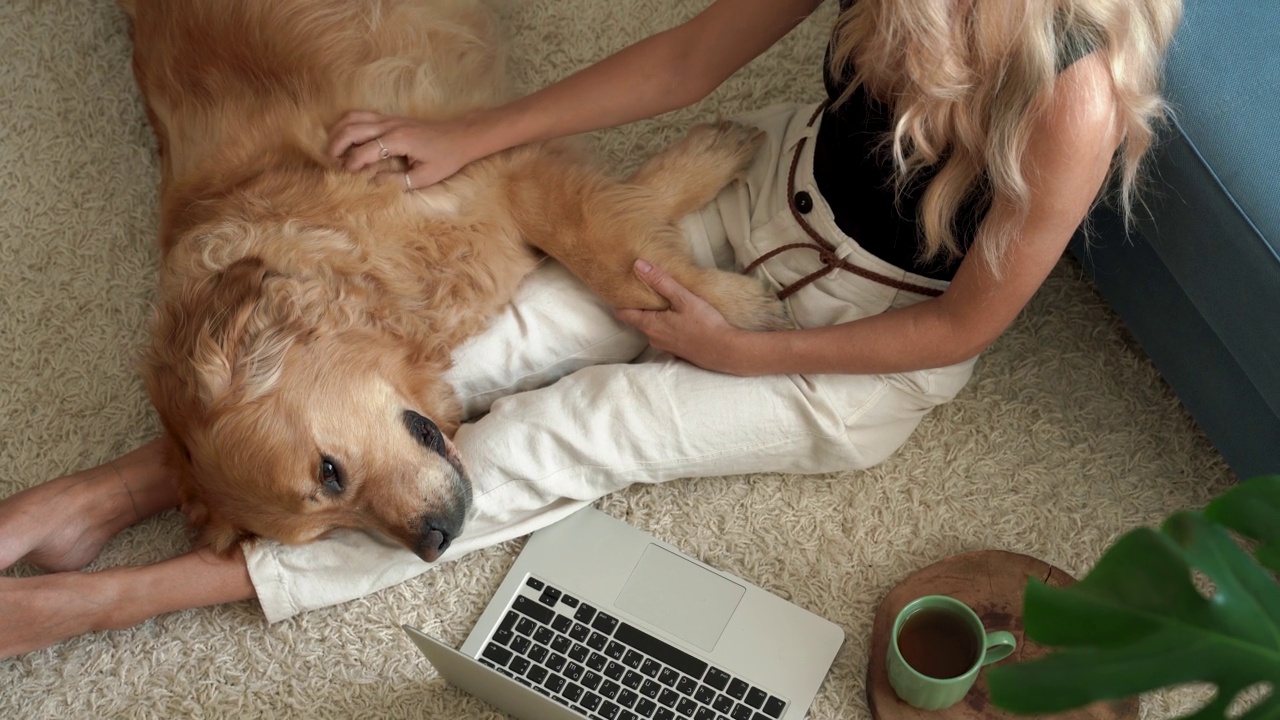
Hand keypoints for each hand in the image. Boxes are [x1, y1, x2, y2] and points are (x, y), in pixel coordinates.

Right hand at [327, 111, 477, 189]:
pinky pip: (361, 115)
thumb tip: (372, 184)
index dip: (351, 165)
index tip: (345, 177)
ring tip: (333, 151)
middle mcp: (390, 125)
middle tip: (330, 163)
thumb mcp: (425, 177)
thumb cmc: (446, 158)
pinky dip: (347, 125)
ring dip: (338, 132)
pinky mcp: (390, 118)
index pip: (364, 151)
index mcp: (398, 140)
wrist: (461, 136)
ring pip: (353, 118)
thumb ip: (398, 182)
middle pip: (351, 129)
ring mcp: (389, 119)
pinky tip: (345, 139)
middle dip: (336, 146)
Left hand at [615, 260, 748, 373]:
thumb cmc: (705, 324)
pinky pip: (665, 336)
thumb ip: (660, 281)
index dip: (620, 301)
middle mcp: (653, 339)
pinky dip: (667, 326)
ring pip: (653, 328)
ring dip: (656, 316)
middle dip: (640, 306)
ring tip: (664, 302)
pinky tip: (680, 319)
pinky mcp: (676, 351)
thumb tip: (639, 265)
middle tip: (645, 290)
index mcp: (650, 325)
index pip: (623, 313)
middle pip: (638, 320)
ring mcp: (664, 347)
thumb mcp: (683, 298)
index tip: (622, 289)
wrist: (726, 351)